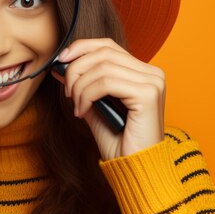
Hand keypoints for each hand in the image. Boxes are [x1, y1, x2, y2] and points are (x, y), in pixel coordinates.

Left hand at [52, 38, 165, 159]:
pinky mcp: (148, 94)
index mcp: (142, 72)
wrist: (134, 168)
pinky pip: (107, 83)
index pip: (108, 46)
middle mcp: (152, 73)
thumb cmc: (117, 139)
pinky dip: (87, 95)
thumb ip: (82, 83)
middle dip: (76, 69)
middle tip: (67, 92)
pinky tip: (83, 111)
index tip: (61, 60)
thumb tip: (61, 64)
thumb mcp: (93, 104)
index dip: (81, 48)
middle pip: (104, 53)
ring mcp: (153, 82)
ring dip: (80, 86)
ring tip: (76, 105)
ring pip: (103, 67)